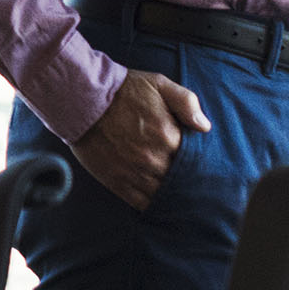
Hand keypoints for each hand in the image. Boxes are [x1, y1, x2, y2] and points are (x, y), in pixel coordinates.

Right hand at [71, 68, 211, 211]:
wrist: (83, 100)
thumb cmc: (123, 91)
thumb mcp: (160, 85)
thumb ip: (187, 103)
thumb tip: (205, 127)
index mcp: (167, 135)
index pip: (194, 159)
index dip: (199, 162)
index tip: (204, 165)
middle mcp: (153, 159)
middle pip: (180, 179)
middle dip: (188, 181)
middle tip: (196, 184)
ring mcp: (135, 173)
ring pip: (163, 194)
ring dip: (172, 195)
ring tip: (180, 196)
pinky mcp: (118, 182)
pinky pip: (142, 203)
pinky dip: (153, 205)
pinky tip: (159, 202)